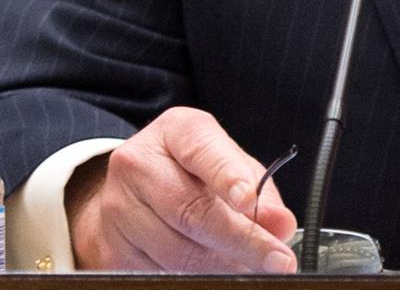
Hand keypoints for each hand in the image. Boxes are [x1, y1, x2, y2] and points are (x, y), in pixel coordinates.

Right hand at [64, 107, 299, 272]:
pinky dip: (196, 277)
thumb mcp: (229, 162)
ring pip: (176, 250)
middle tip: (278, 259)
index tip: (249, 201)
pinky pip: (158, 273)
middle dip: (241, 240)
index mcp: (176, 131)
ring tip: (255, 269)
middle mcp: (138, 165)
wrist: (130, 191)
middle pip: (190, 210)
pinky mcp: (110, 249)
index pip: (203, 152)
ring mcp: (117, 209)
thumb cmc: (191, 170)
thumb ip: (260, 189)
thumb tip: (281, 225)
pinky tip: (220, 273)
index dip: (228, 177)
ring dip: (223, 266)